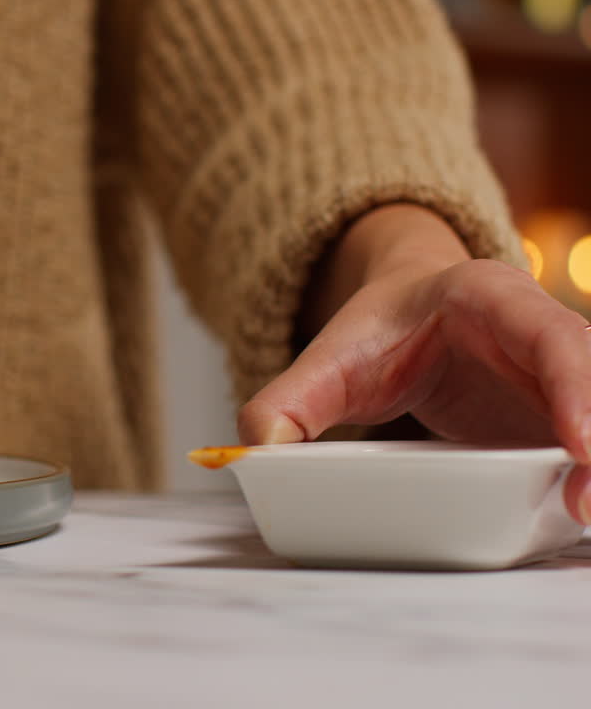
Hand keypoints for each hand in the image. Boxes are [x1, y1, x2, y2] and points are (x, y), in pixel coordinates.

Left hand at [238, 204, 590, 523]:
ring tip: (580, 515)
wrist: (406, 315)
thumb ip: (284, 401)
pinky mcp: (560, 420)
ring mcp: (560, 381)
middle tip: (582, 504)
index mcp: (491, 298)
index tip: (580, 443)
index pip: (549, 334)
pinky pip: (587, 447)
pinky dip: (587, 475)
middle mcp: (543, 334)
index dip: (576, 385)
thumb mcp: (327, 358)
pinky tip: (575, 515)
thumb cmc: (377, 332)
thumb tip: (256, 455)